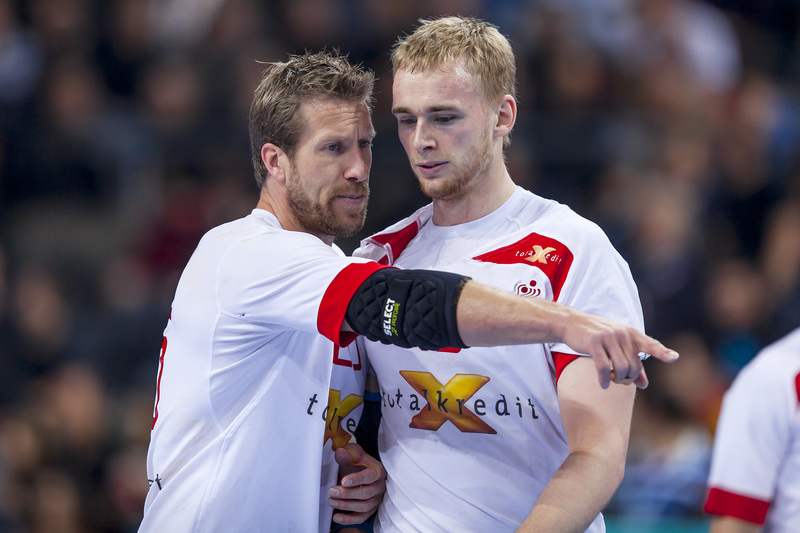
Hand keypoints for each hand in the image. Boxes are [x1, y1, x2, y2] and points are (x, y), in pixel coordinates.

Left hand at [328, 443, 385, 525]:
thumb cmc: (356, 462)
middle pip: (367, 493)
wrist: (357, 471)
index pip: (370, 476)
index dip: (357, 479)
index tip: (343, 481)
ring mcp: (376, 500)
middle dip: (347, 494)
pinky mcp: (370, 510)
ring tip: (331, 501)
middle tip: (332, 491)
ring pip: (364, 507)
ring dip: (346, 505)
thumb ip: (346, 453)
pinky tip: (337, 516)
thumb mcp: (352, 454)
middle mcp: (380, 486)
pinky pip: (361, 518)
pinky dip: (349, 519)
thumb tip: (340, 452)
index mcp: (378, 470)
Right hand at [562, 310, 678, 389]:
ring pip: (621, 368)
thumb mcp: (616, 347)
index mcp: (631, 333)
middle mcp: (622, 334)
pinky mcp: (594, 342)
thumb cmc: (597, 336)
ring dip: (617, 380)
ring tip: (611, 380)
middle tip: (619, 380)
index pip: (650, 344)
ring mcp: (608, 337)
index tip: (674, 358)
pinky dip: (604, 380)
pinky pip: (603, 367)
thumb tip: (644, 385)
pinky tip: (604, 385)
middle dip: (628, 378)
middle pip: (634, 366)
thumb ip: (631, 363)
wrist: (572, 323)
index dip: (662, 352)